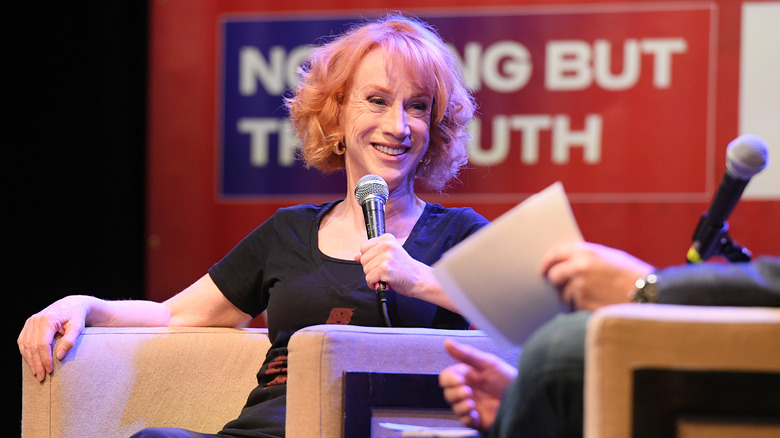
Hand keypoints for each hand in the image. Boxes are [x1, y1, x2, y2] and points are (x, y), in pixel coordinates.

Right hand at [18, 295, 89, 381]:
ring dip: (30, 360)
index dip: (45, 359)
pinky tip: (31, 362)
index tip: (50, 371)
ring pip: (25, 345)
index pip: (42, 344)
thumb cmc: (77, 316)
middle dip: (37, 363)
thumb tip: (59, 356)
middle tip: (42, 377)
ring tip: (36, 373)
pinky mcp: (29, 324)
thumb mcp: (78, 327)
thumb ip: (69, 341)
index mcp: (48, 319)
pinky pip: (22, 341)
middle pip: (32, 346)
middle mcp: (36, 320)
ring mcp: (30, 321)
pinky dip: (25, 353)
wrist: (73, 304)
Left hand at [356, 233, 427, 296]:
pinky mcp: (386, 269)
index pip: (363, 247)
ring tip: (386, 275)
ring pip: (365, 270)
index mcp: (387, 239)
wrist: (418, 279)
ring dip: (373, 276)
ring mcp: (386, 257)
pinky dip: (374, 284)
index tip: (380, 262)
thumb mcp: (388, 255)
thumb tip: (356, 256)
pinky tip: (384, 281)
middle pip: (363, 259)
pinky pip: (369, 278)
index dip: (369, 258)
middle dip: (371, 268)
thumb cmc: (403, 268)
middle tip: (384, 270)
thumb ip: (372, 254)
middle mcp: (386, 245)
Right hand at [439, 339, 517, 430]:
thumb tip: (447, 342)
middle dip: (455, 392)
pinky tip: (476, 414)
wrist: (523, 398)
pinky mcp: (477, 419)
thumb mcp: (487, 363)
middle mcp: (467, 390)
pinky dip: (466, 417)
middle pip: (448, 392)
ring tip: (472, 404)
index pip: (447, 377)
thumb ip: (466, 354)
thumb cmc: (507, 379)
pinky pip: (464, 421)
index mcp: (467, 376)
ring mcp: (471, 405)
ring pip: (454, 407)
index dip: (449, 379)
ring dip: (460, 405)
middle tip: (467, 391)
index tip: (459, 379)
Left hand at [539, 241, 654, 310]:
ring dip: (572, 298)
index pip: (556, 253)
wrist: (648, 294)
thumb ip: (588, 257)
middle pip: (554, 276)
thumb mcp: (611, 257)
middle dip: (557, 283)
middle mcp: (579, 268)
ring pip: (564, 294)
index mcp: (586, 253)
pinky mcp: (583, 305)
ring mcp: (580, 287)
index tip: (543, 270)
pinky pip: (573, 307)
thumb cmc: (632, 275)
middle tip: (565, 287)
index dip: (547, 262)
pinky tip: (596, 305)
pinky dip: (580, 308)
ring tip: (594, 297)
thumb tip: (566, 263)